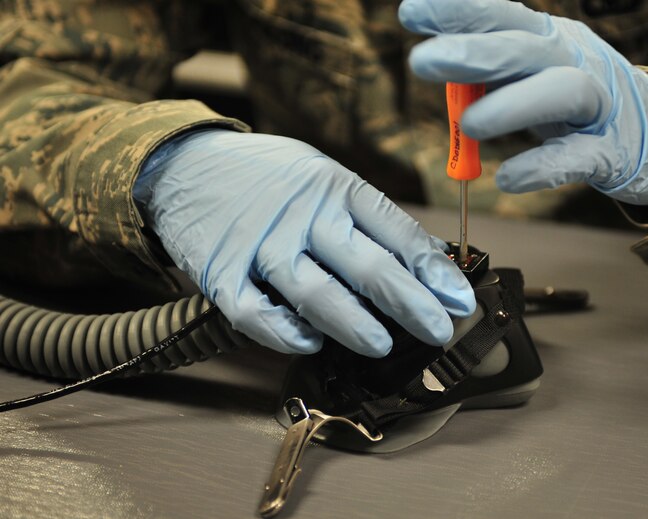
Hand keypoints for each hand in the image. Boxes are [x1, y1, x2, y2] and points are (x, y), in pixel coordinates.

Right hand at [133, 130, 475, 356]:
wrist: (185, 163)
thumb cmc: (267, 176)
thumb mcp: (322, 175)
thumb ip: (364, 217)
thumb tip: (421, 262)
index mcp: (335, 187)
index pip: (396, 231)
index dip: (433, 271)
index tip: (459, 299)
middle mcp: (302, 215)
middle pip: (366, 266)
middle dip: (411, 304)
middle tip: (438, 330)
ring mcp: (261, 245)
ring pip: (316, 294)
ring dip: (355, 325)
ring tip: (382, 344)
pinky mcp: (222, 273)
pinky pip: (257, 315)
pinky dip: (286, 334)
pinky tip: (310, 342)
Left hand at [399, 0, 647, 205]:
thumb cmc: (576, 100)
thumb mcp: (532, 72)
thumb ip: (491, 68)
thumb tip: (434, 54)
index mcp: (548, 38)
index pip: (502, 15)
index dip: (459, 11)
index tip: (411, 12)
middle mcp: (574, 60)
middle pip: (525, 48)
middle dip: (474, 52)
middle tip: (423, 61)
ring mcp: (599, 105)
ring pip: (561, 93)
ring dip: (512, 106)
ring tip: (469, 125)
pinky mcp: (612, 152)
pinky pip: (579, 156)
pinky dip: (544, 167)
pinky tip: (509, 179)